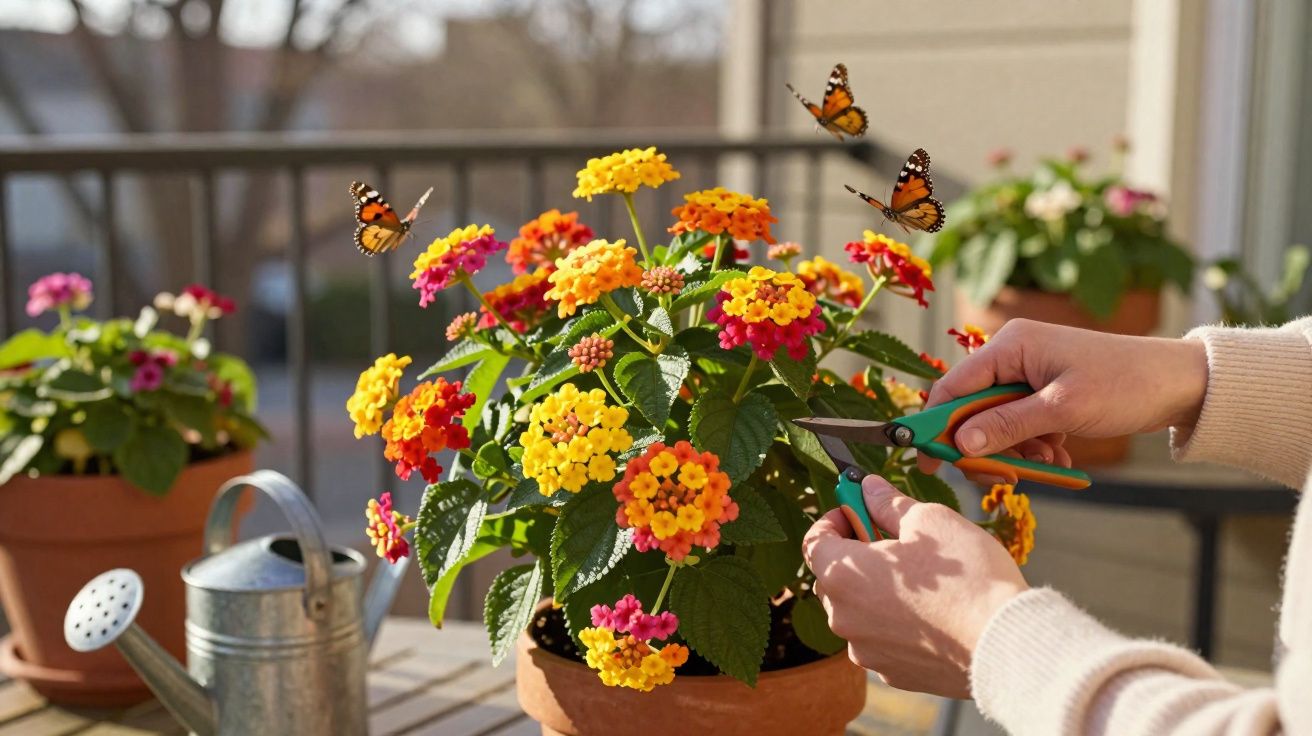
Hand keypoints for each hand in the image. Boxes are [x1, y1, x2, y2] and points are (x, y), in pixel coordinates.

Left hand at [801, 475, 1026, 697]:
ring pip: (858, 610)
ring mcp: (866, 650)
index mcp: (844, 575)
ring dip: (876, 590)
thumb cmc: (967, 578)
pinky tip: (930, 612)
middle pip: (834, 577)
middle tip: (893, 539)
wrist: (1004, 645)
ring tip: (919, 578)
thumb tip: (869, 488)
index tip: (858, 510)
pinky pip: (882, 638)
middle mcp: (844, 617)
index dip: (834, 519)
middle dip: (856, 554)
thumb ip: (889, 503)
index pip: (814, 542)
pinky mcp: (891, 673)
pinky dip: (895, 622)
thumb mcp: (929, 521)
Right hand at [920, 318, 1208, 473]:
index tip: (929, 460)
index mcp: (1011, 345)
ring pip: (998, 420)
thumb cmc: (1125, 385)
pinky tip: (1057, 457)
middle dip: (986, 444)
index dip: (937, 423)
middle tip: (1003, 475)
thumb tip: (960, 444)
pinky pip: (1022, 422)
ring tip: (1047, 463)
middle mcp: (1014, 354)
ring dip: (1015, 449)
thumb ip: (1006, 426)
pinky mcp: (1046, 389)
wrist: (1182, 382)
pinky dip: (1033, 444)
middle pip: (973, 407)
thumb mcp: (1062, 410)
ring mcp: (1030, 372)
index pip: (954, 386)